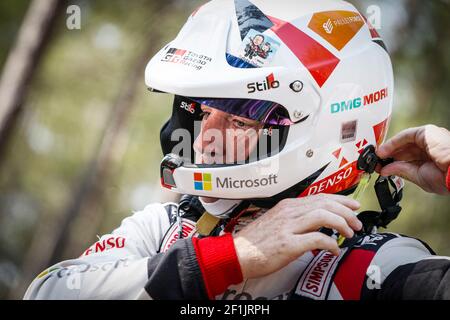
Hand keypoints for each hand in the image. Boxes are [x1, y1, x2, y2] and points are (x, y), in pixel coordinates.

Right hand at [232, 194, 361, 278]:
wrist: (237, 254)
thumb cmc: (256, 241)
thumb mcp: (276, 221)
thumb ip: (295, 219)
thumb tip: (316, 222)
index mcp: (287, 206)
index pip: (320, 197)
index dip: (341, 200)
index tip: (353, 205)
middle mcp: (289, 212)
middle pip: (325, 204)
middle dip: (346, 212)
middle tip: (357, 222)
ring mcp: (288, 227)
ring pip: (323, 216)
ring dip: (341, 224)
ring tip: (349, 233)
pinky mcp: (288, 244)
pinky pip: (316, 239)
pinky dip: (330, 243)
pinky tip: (334, 249)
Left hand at [376, 125, 449, 194]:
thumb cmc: (445, 178)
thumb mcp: (418, 176)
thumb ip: (401, 170)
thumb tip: (385, 170)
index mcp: (431, 158)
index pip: (407, 158)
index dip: (393, 162)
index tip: (380, 167)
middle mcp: (429, 146)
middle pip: (403, 149)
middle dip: (388, 156)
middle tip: (375, 163)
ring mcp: (428, 138)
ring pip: (403, 142)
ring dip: (388, 149)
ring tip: (376, 158)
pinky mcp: (426, 132)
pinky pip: (405, 136)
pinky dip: (392, 143)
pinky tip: (382, 151)